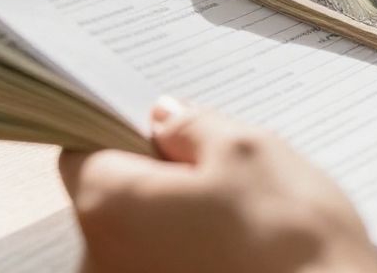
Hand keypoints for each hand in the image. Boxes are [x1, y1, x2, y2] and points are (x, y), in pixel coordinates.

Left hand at [59, 98, 376, 272]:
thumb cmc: (293, 245)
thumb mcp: (250, 152)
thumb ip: (193, 127)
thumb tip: (164, 118)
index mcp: (108, 206)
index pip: (83, 153)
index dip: (125, 137)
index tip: (168, 137)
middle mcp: (100, 263)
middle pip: (112, 203)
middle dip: (159, 185)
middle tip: (224, 183)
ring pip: (142, 243)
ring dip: (180, 230)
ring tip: (243, 230)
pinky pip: (165, 272)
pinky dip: (193, 265)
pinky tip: (242, 262)